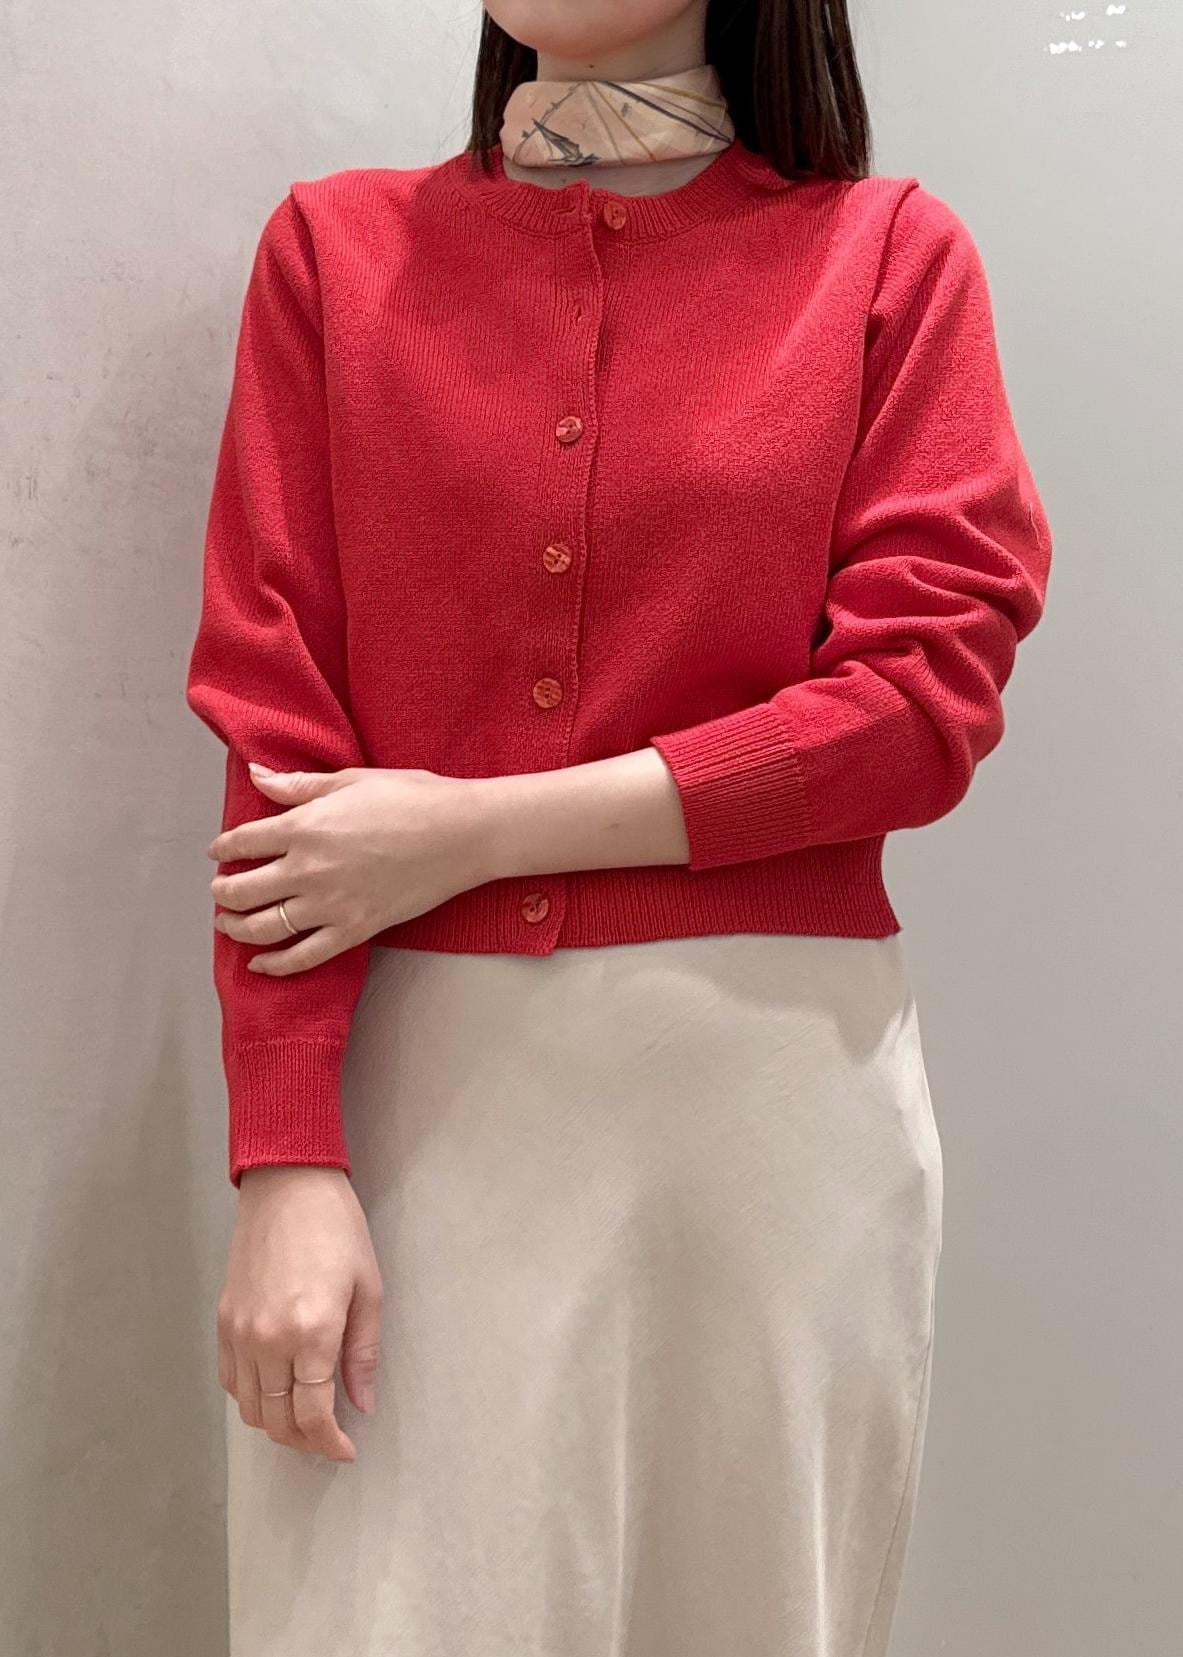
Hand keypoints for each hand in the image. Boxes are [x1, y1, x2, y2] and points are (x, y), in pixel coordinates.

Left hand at [207, 765, 492, 975]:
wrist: (461, 834)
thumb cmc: (412, 798)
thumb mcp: (351, 780)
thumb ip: (299, 785)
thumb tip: (258, 775)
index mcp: (303, 826)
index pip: (243, 842)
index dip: (224, 849)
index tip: (219, 852)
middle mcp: (307, 869)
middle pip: (242, 890)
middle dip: (223, 892)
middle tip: (220, 891)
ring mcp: (329, 904)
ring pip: (263, 927)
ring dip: (237, 928)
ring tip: (228, 923)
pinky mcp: (354, 929)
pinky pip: (303, 956)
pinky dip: (275, 965)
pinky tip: (260, 964)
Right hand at [218, 1166, 382, 1460]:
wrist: (288, 1184)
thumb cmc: (338, 1230)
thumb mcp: (369, 1289)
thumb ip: (363, 1354)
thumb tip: (361, 1404)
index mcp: (311, 1333)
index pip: (312, 1415)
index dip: (330, 1443)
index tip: (346, 1450)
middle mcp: (268, 1340)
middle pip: (277, 1420)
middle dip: (305, 1441)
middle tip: (328, 1439)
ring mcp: (239, 1332)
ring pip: (250, 1408)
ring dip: (277, 1424)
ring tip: (304, 1419)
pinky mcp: (223, 1320)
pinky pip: (231, 1380)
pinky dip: (251, 1398)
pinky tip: (275, 1389)